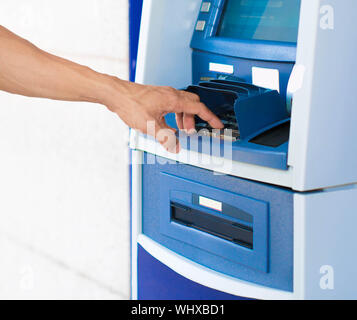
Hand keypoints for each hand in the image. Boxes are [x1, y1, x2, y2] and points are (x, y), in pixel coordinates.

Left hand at [104, 79, 223, 152]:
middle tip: (191, 132)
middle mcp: (171, 94)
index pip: (199, 108)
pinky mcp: (157, 96)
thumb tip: (175, 147)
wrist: (116, 94)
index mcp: (173, 100)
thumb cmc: (130, 104)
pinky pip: (173, 104)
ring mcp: (164, 94)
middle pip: (193, 104)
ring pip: (183, 104)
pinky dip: (176, 115)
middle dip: (195, 119)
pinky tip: (168, 124)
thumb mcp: (149, 126)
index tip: (218, 124)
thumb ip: (165, 138)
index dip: (210, 117)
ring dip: (185, 118)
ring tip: (179, 130)